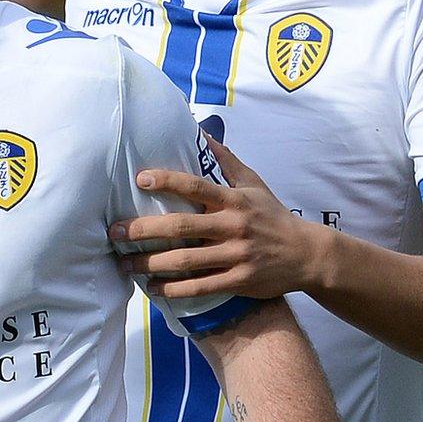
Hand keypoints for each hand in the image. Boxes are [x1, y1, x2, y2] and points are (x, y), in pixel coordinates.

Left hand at [110, 138, 321, 299]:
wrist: (308, 255)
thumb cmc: (273, 216)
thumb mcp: (255, 184)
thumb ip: (226, 162)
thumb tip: (202, 133)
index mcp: (234, 201)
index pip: (196, 187)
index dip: (168, 181)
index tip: (140, 179)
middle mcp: (233, 227)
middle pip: (181, 226)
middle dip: (143, 230)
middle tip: (114, 233)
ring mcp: (236, 256)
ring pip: (185, 260)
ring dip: (150, 263)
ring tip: (124, 264)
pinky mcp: (238, 281)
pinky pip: (200, 287)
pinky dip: (173, 288)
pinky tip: (152, 286)